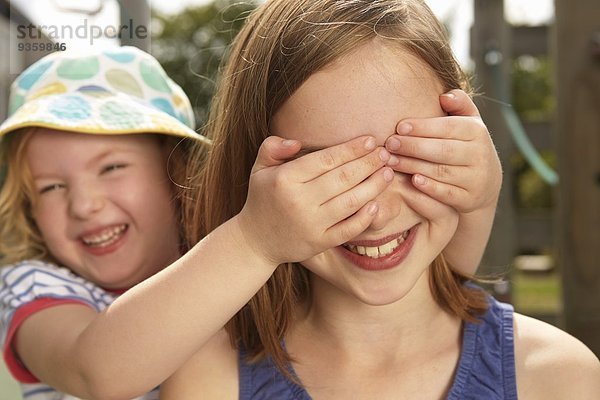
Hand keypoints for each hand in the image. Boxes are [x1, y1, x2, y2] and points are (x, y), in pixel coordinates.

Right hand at [237, 135, 394, 264]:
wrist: (255, 241)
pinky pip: (348, 229)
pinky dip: (365, 217)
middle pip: (343, 178)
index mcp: (285, 179)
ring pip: (350, 202)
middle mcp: (299, 201)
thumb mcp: (259, 168)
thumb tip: (297, 142)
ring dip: (373, 186)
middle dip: (368, 163)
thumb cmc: (262, 199)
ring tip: (388, 173)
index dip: (351, 149)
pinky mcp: (319, 243)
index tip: (370, 140)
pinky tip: (377, 203)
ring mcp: (311, 224)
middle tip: (385, 153)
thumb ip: (273, 147)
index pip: (326, 159)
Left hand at [384, 89, 501, 213]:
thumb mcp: (468, 122)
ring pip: (442, 171)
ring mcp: (476, 178)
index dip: (423, 127)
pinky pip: (448, 193)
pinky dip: (430, 188)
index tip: (399, 127)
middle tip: (389, 144)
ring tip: (391, 161)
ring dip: (414, 166)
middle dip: (413, 146)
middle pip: (443, 150)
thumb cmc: (465, 145)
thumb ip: (459, 104)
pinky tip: (412, 181)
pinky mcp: (469, 199)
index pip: (448, 127)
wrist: (484, 183)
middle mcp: (480, 155)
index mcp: (477, 132)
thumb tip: (444, 96)